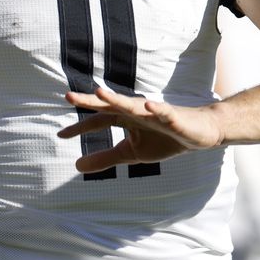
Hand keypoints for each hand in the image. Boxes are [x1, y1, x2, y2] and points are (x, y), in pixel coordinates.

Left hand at [57, 86, 224, 172]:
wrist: (199, 133)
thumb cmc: (163, 139)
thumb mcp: (131, 153)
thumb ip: (105, 157)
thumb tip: (76, 166)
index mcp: (125, 118)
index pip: (98, 121)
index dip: (80, 128)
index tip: (60, 135)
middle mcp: (135, 111)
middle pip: (109, 105)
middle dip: (90, 101)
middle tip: (69, 97)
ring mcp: (153, 112)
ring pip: (133, 104)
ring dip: (116, 99)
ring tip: (100, 93)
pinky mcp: (173, 116)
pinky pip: (163, 111)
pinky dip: (155, 108)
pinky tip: (147, 105)